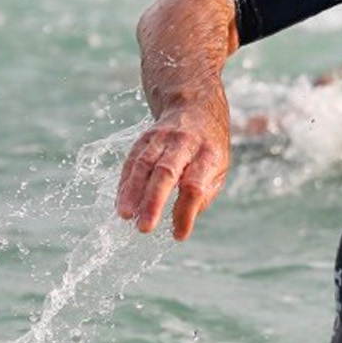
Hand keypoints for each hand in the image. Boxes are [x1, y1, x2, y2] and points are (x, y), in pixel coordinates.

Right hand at [116, 97, 231, 240]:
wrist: (195, 107)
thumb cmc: (209, 148)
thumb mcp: (219, 168)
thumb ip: (203, 195)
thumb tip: (181, 221)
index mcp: (208, 154)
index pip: (195, 185)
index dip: (185, 211)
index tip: (179, 235)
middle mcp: (184, 143)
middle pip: (166, 172)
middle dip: (154, 201)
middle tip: (145, 227)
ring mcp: (162, 138)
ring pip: (144, 164)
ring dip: (132, 192)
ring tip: (125, 216)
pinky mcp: (144, 138)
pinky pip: (132, 161)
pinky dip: (125, 184)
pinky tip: (122, 203)